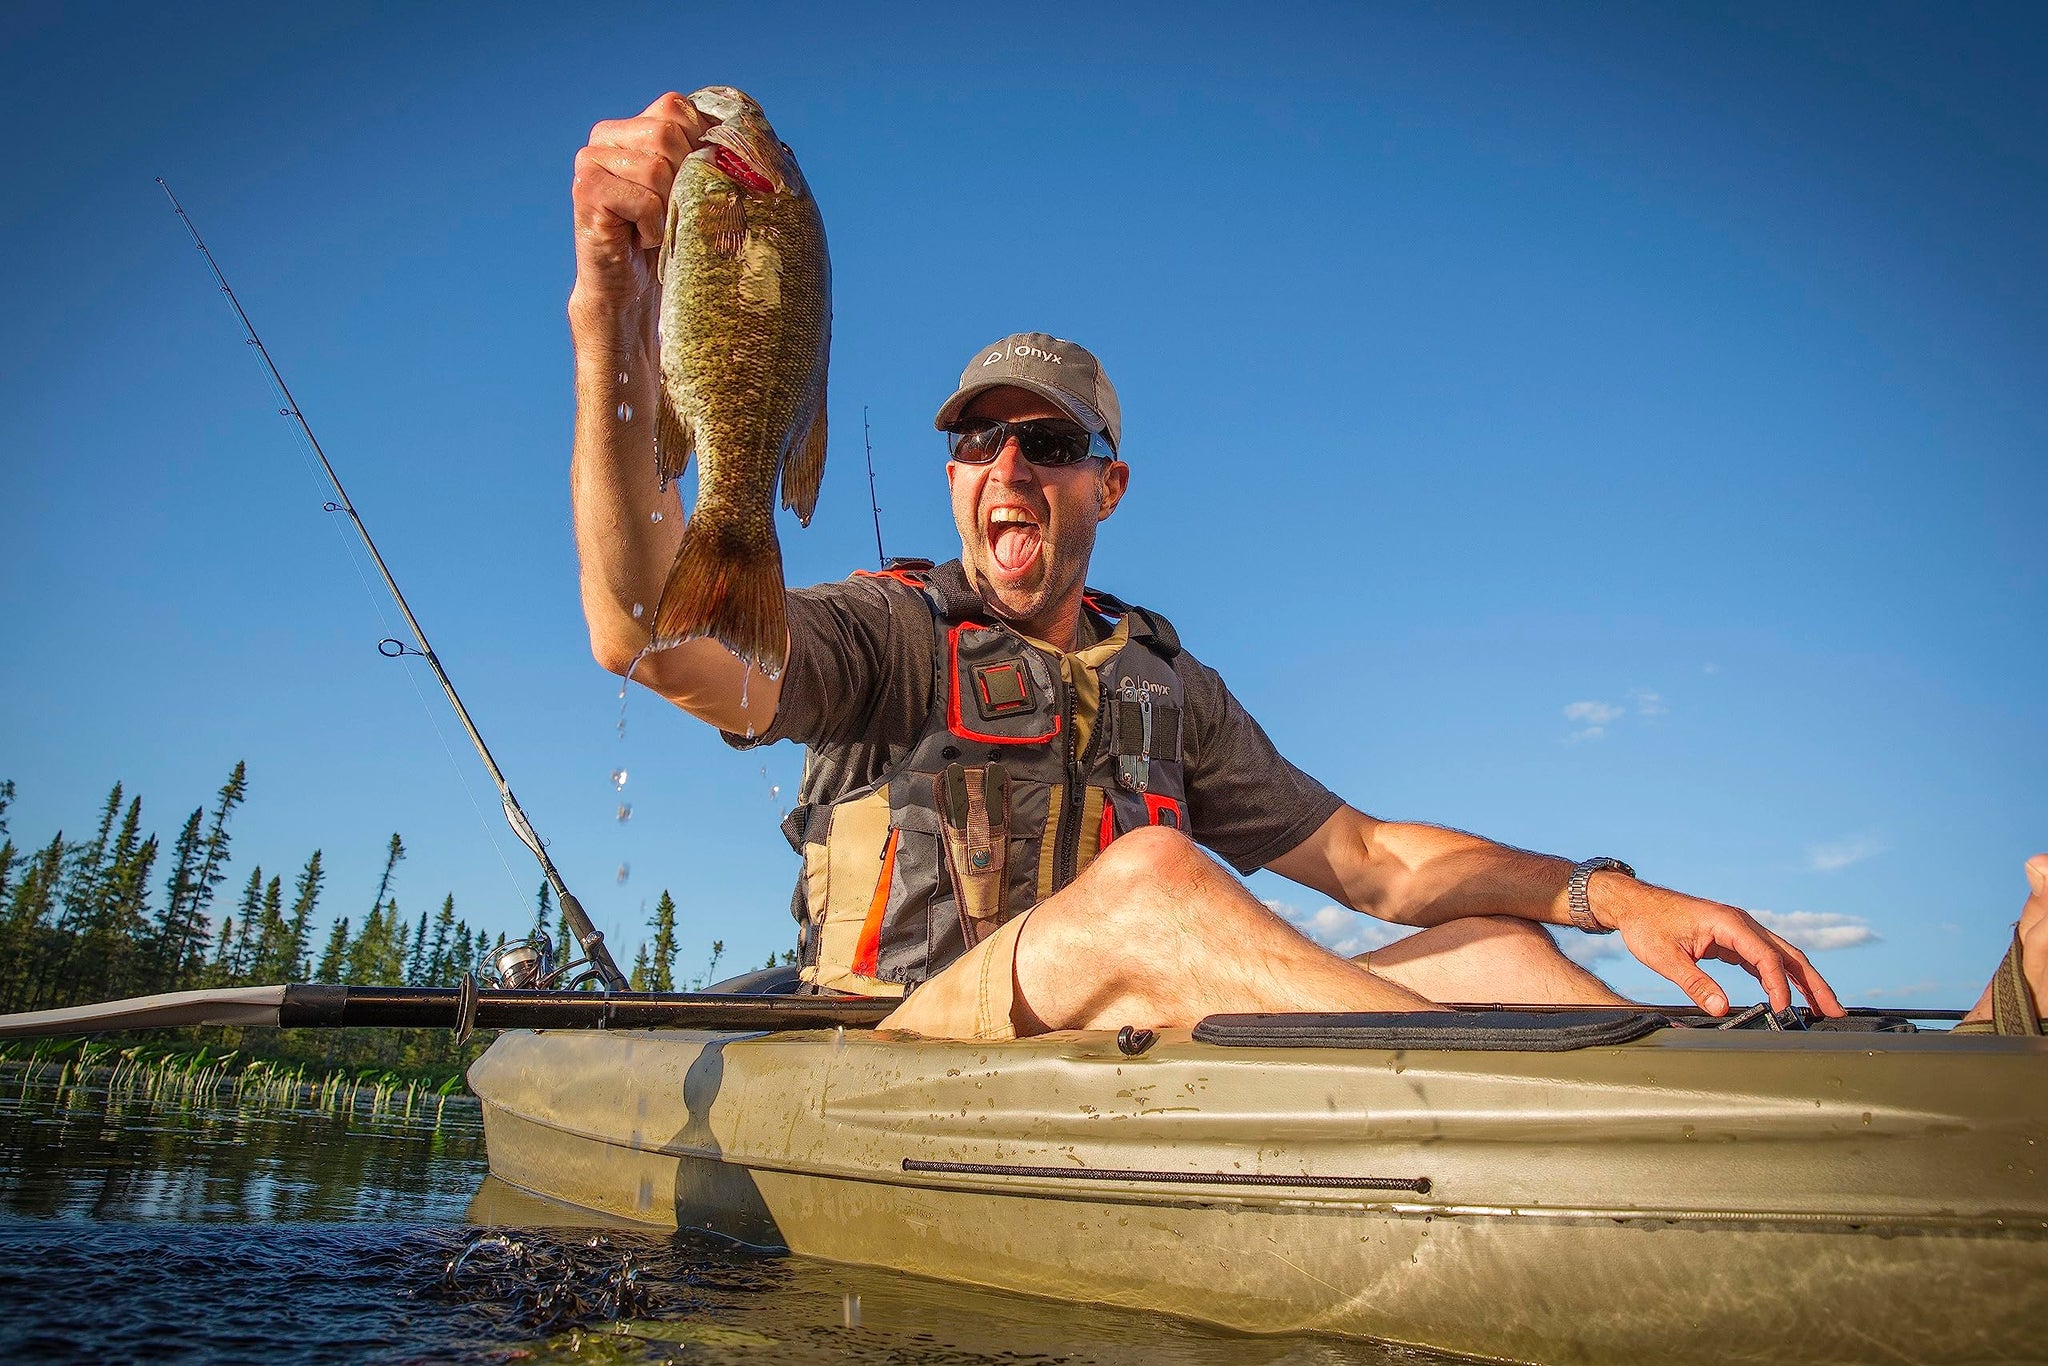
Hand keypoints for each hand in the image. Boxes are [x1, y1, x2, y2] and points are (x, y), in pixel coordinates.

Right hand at [569, 92, 710, 321]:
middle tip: (673, 210)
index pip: (677, 106)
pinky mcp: (587, 191)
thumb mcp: (699, 189)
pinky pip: (644, 200)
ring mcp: (591, 160)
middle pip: (667, 133)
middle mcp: (607, 135)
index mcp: (635, 125)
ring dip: (669, 207)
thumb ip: (715, 155)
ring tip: (658, 226)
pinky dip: (654, 227)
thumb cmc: (674, 238)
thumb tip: (764, 140)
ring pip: (657, 168)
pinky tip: (643, 239)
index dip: (699, 145)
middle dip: (684, 180)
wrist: (633, 291)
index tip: (696, 184)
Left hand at [1593, 873, 1845, 1016]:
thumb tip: (1721, 1008)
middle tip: (1835, 1010)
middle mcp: (1741, 924)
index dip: (1779, 986)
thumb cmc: (1646, 926)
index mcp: (1729, 923)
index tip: (1783, 1012)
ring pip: (1782, 957)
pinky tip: (1786, 999)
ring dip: (1804, 982)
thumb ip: (1693, 982)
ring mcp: (1739, 931)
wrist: (1634, 905)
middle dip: (1814, 983)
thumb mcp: (1664, 957)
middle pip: (1788, 954)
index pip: (1766, 958)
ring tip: (1823, 1009)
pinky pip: (1764, 960)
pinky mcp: (1732, 940)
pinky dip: (1780, 978)